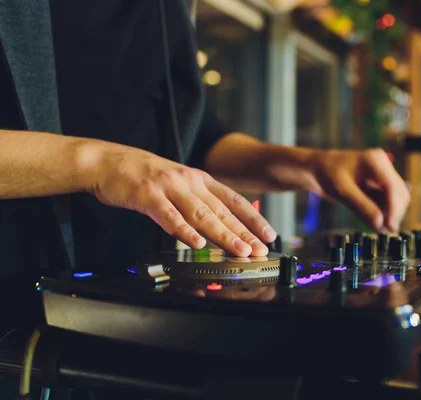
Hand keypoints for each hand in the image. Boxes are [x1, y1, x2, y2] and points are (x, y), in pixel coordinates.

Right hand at [83, 142, 276, 256]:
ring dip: (223, 235)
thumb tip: (222, 223)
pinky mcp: (148, 196)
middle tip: (260, 250)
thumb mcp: (179, 182)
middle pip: (222, 211)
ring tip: (240, 250)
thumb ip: (199, 200)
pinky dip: (184, 231)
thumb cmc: (144, 176)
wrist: (108, 161)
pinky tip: (198, 244)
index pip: (234, 200)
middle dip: (244, 232)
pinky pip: (169, 216)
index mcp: (200, 179)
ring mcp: (169, 188)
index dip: (254, 218)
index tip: (269, 234)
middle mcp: (189, 182)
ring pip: (201, 214)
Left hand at [307, 148, 409, 232]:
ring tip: (379, 229)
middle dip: (394, 212)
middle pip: (399, 193)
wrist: (316, 169)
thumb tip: (380, 224)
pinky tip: (376, 222)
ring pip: (396, 198)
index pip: (392, 186)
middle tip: (384, 231)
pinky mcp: (378, 184)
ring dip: (390, 213)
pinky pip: (387, 201)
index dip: (394, 208)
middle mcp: (382, 166)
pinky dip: (384, 212)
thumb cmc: (327, 174)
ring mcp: (382, 175)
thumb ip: (362, 207)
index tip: (390, 227)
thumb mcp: (343, 191)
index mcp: (375, 161)